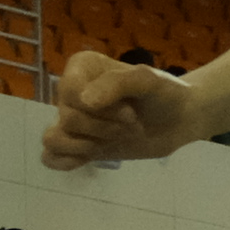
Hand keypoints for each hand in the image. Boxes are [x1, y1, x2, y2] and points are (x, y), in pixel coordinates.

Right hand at [44, 50, 201, 169]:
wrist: (179, 118)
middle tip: (133, 126)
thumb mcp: (148, 80)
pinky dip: (65, 162)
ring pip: (53, 138)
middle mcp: (71, 92)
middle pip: (67, 118)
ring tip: (113, 141)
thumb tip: (83, 101)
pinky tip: (91, 157)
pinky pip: (51, 157)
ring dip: (86, 145)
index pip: (70, 92)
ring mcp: (73, 120)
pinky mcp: (78, 144)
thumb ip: (117, 84)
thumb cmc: (165, 93)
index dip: (101, 109)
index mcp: (82, 67)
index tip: (131, 112)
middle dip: (104, 128)